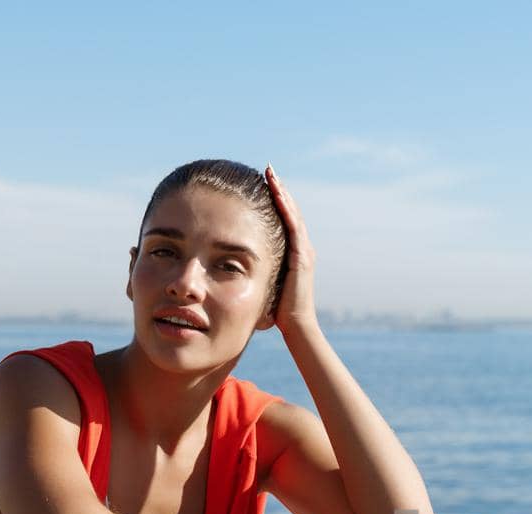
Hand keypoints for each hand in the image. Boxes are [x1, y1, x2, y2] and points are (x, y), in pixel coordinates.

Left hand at [264, 165, 317, 333]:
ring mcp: (303, 251)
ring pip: (292, 214)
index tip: (260, 184)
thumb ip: (252, 272)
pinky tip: (276, 192)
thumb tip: (228, 267)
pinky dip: (285, 207)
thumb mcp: (262, 284)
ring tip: (271, 174)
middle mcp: (300, 248)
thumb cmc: (277, 311)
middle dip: (277, 190)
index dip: (272, 201)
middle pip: (289, 211)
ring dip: (281, 192)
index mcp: (291, 253)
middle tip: (266, 170)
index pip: (281, 220)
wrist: (295, 326)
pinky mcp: (302, 256)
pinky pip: (293, 225)